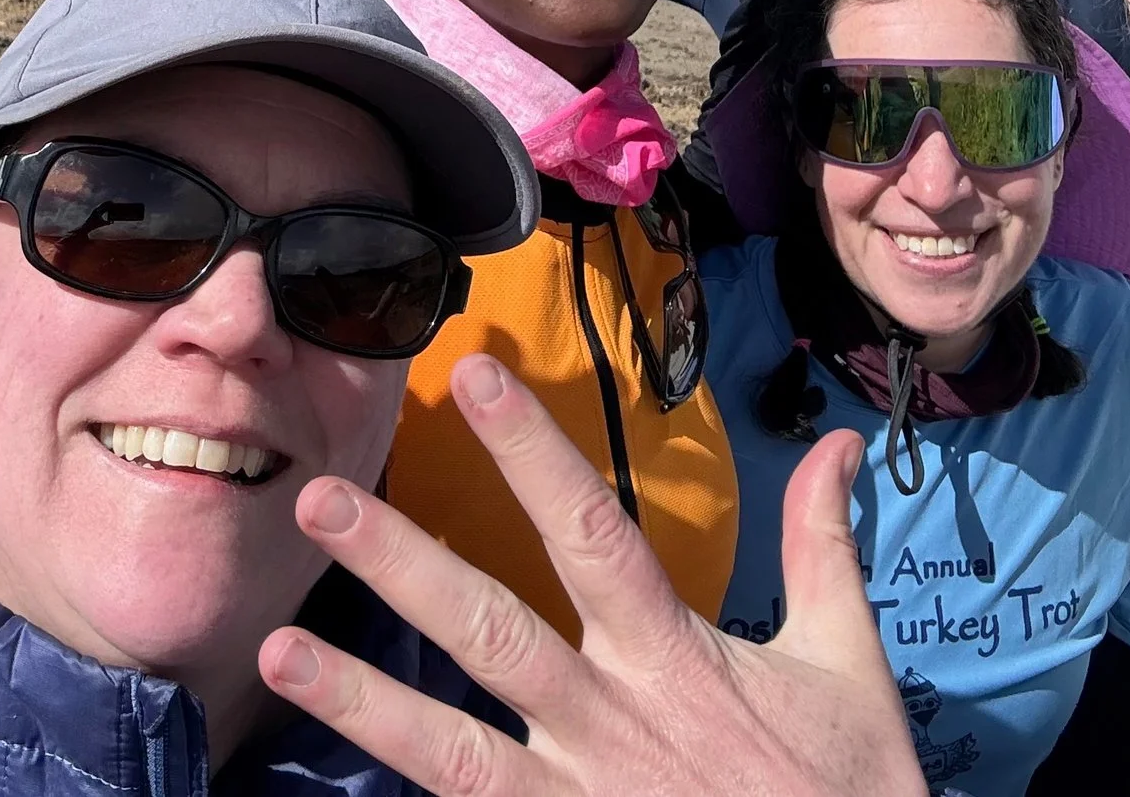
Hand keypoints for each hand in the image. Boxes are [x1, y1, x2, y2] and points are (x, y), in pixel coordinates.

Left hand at [259, 354, 923, 796]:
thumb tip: (840, 444)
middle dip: (402, 565)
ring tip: (278, 653)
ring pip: (453, 751)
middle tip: (317, 501)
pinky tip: (335, 783)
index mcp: (677, 658)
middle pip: (492, 632)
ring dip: (362, 701)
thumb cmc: (851, 793)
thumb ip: (824, 549)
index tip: (476, 374)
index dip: (532, 452)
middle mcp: (613, 723)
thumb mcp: (847, 665)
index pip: (592, 532)